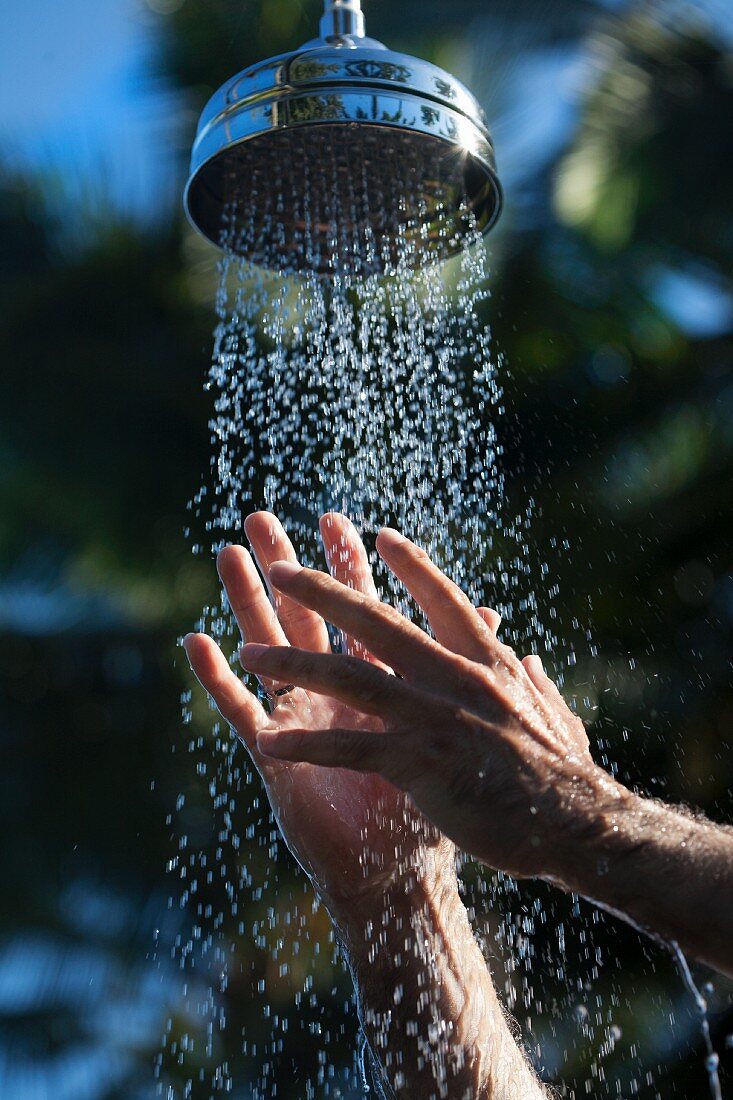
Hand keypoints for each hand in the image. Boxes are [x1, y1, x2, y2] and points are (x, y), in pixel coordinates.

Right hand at [184, 513, 453, 930]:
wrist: (401, 877)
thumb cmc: (430, 803)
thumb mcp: (453, 728)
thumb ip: (462, 670)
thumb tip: (489, 613)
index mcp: (376, 682)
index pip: (360, 612)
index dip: (347, 566)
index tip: (336, 518)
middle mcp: (334, 692)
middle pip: (304, 616)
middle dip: (286, 567)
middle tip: (263, 520)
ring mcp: (302, 718)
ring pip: (269, 647)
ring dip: (248, 602)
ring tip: (229, 556)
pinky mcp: (277, 756)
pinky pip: (242, 711)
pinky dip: (219, 678)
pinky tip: (199, 642)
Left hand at [244, 527, 623, 881]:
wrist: (584, 827)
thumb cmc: (569, 776)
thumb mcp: (556, 713)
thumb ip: (532, 681)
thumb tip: (524, 656)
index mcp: (490, 662)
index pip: (443, 598)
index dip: (409, 565)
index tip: (379, 534)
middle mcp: (458, 677)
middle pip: (378, 621)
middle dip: (323, 589)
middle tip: (279, 565)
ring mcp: (437, 717)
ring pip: (350, 676)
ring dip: (294, 661)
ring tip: (248, 651)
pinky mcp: (422, 763)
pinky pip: (350, 747)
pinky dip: (306, 744)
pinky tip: (267, 742)